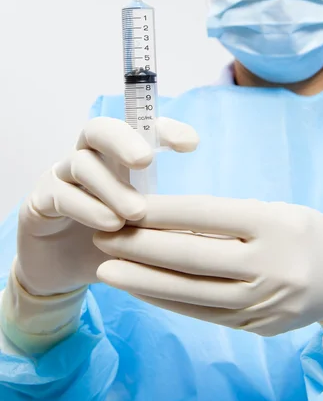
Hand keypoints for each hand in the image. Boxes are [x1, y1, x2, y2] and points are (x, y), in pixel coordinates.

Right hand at [15, 118, 198, 296]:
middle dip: (123, 140)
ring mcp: (60, 176)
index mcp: (116, 158)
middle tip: (146, 160)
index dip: (164, 129)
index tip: (191, 145)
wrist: (64, 271)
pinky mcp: (39, 201)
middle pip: (99, 129)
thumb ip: (164, 213)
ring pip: (81, 163)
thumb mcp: (142, 226)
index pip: (137, 128)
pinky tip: (109, 226)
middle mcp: (87, 158)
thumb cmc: (111, 240)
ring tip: (135, 213)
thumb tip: (205, 213)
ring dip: (111, 187)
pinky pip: (61, 195)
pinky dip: (87, 208)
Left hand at [94, 196, 322, 335]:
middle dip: (140, 246)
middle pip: (191, 256)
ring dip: (142, 280)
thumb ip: (224, 219)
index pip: (205, 215)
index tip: (126, 204)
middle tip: (102, 235)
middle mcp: (268, 266)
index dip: (161, 211)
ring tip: (107, 267)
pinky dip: (166, 301)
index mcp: (274, 225)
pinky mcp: (254, 327)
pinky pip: (200, 313)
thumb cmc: (303, 233)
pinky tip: (139, 289)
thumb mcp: (272, 211)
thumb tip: (165, 222)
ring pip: (190, 291)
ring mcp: (261, 303)